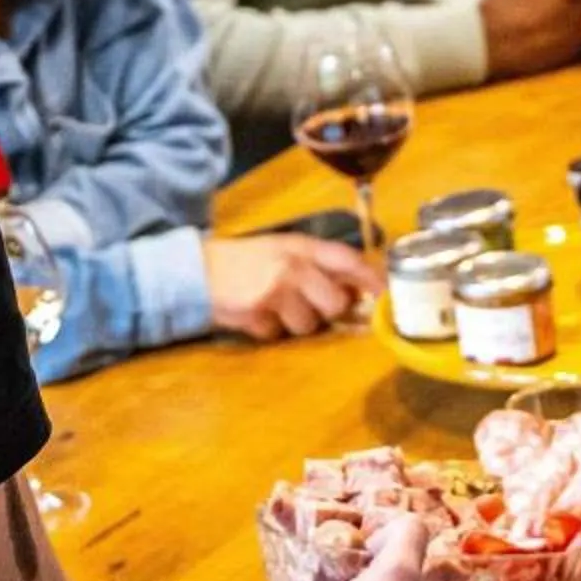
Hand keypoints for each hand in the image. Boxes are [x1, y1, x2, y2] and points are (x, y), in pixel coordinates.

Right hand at [203, 233, 381, 339]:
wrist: (195, 269)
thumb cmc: (242, 260)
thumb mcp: (280, 250)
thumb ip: (315, 265)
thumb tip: (354, 291)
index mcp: (301, 246)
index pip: (348, 260)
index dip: (371, 279)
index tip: (385, 296)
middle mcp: (293, 266)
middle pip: (335, 303)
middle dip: (325, 311)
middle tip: (305, 304)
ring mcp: (275, 290)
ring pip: (308, 325)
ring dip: (293, 323)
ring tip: (271, 306)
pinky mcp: (257, 313)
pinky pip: (277, 334)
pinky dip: (267, 330)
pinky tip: (253, 314)